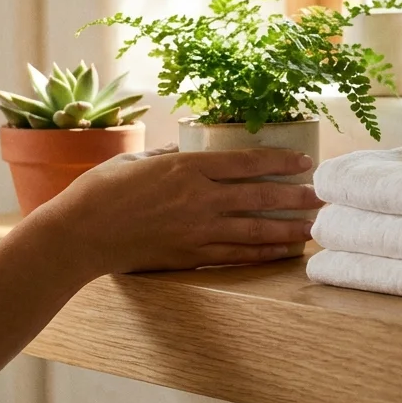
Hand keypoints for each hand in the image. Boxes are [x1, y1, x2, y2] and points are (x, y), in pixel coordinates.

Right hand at [20, 145, 321, 276]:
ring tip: (314, 227)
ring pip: (255, 230)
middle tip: (322, 195)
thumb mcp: (136, 159)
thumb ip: (169, 153)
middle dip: (296, 196)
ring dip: (289, 228)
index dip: (281, 162)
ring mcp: (197, 230)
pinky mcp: (190, 256)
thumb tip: (190, 146)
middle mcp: (199, 198)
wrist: (78, 235)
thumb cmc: (100, 192)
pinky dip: (263, 254)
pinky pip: (236, 255)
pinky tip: (283, 252)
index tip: (305, 162)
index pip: (247, 162)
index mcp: (186, 167)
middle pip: (260, 196)